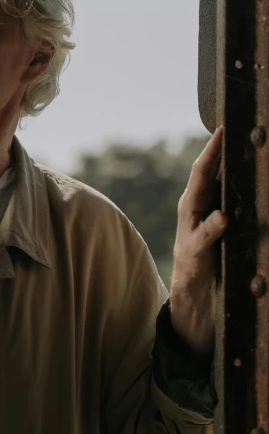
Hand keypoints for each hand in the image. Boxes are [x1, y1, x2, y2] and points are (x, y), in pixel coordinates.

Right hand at [170, 126, 227, 360]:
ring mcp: (189, 236)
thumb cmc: (212, 267)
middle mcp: (192, 216)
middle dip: (210, 155)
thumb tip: (244, 186)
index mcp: (201, 208)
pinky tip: (223, 217)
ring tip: (217, 160)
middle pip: (199, 179)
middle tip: (222, 132)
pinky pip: (202, 240)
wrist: (194, 310)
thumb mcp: (222, 234)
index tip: (228, 124)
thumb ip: (228, 209)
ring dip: (206, 181)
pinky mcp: (193, 259)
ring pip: (196, 202)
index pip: (208, 172)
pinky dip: (212, 227)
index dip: (217, 149)